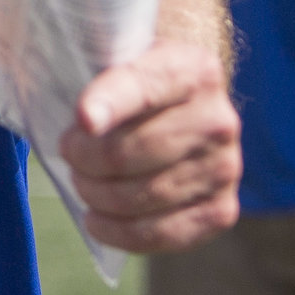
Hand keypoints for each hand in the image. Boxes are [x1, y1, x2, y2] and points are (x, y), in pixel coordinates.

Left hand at [60, 39, 241, 253]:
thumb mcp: (120, 60)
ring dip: (95, 194)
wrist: (184, 107)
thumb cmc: (137, 85)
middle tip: (69, 153)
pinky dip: (117, 232)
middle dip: (83, 159)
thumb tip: (87, 120)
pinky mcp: (221, 211)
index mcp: (193, 70)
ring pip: (139, 197)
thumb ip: (98, 78)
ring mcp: (225, 169)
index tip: (84, 119)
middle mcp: (218, 120)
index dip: (110, 104)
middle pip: (130, 152)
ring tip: (83, 181)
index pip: (143, 87)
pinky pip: (160, 234)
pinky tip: (96, 219)